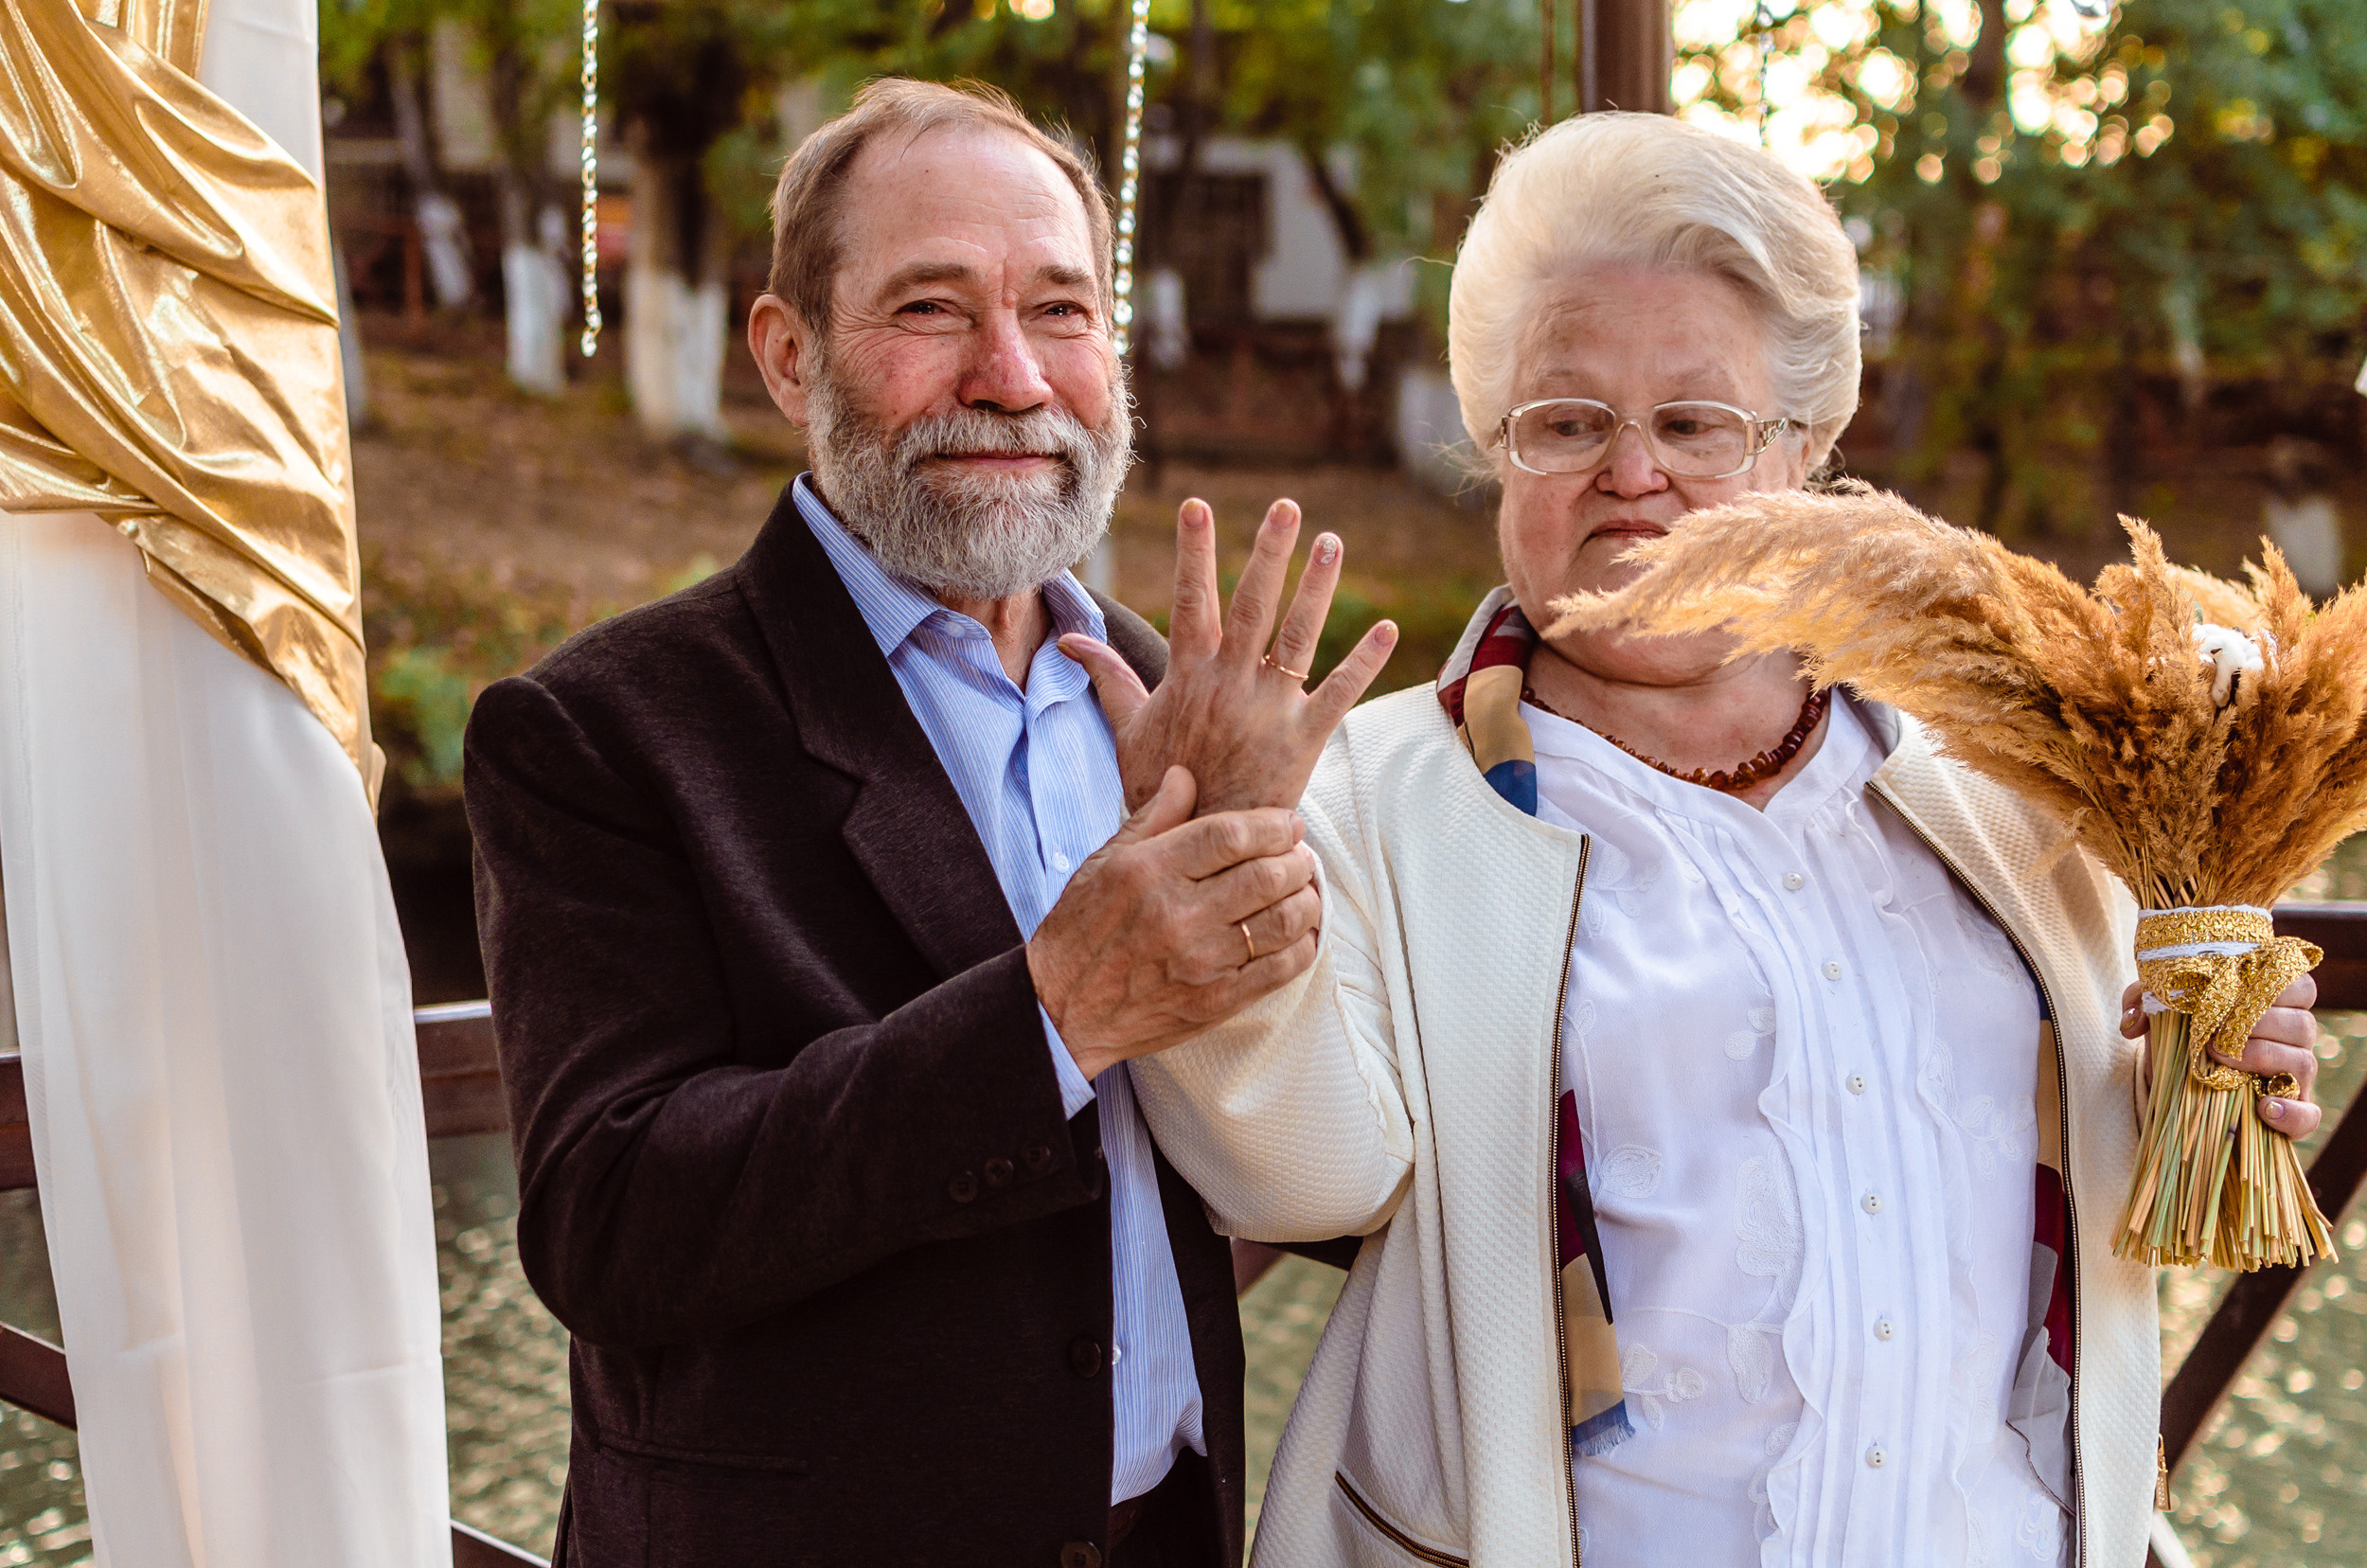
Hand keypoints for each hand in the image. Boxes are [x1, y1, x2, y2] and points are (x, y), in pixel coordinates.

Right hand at [1030, 766, 1322, 1078]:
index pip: (1231, 834)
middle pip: (1267, 875)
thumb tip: (1186, 775)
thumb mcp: (1104, 862)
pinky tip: (1300, 932)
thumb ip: (1153, 818)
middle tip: (1300, 855)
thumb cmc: (1081, 930)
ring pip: (1284, 920)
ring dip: (1307, 899)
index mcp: (1149, 871)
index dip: (1274, 824)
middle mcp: (1177, 914)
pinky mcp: (1216, 1000)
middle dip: (1298, 859)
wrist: (1061, 1009)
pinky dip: (1303, 945)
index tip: (1288, 824)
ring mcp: (1200, 961)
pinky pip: (1281, 969)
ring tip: (1304, 889)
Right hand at [1060, 497, 1397, 814]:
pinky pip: (1338, 693)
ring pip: (1298, 637)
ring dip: (1317, 589)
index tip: (1197, 506)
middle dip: (1268, 554)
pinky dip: (1364, 662)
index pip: (1191, 601)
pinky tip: (1388, 629)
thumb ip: (1109, 678)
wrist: (1193, 848)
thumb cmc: (1161, 786)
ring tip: (1333, 543)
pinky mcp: (1302, 740)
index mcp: (1189, 677)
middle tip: (1286, 507)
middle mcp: (1230, 685)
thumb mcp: (1129, 730)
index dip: (1194, 553)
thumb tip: (1070, 641)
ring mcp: (1268, 710)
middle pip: (1252, 606)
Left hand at [2121, 975, 2321, 1137]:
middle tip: (2215, 1033)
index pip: (2298, 984)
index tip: (2230, 991)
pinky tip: (2264, 1109)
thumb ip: (2143, 1001)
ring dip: (2263, 1058)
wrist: (2184, 1091)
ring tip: (2221, 1061)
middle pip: (2302, 1022)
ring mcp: (2297, 1078)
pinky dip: (2292, 1112)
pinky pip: (2309, 1114)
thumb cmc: (2183, 1041)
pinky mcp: (2295, 1115)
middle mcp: (2293, 1040)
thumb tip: (2132, 1020)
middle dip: (2258, 1023)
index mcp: (2273, 1006)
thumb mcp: (2162, 1016)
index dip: (2272, 984)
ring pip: (2303, 1061)